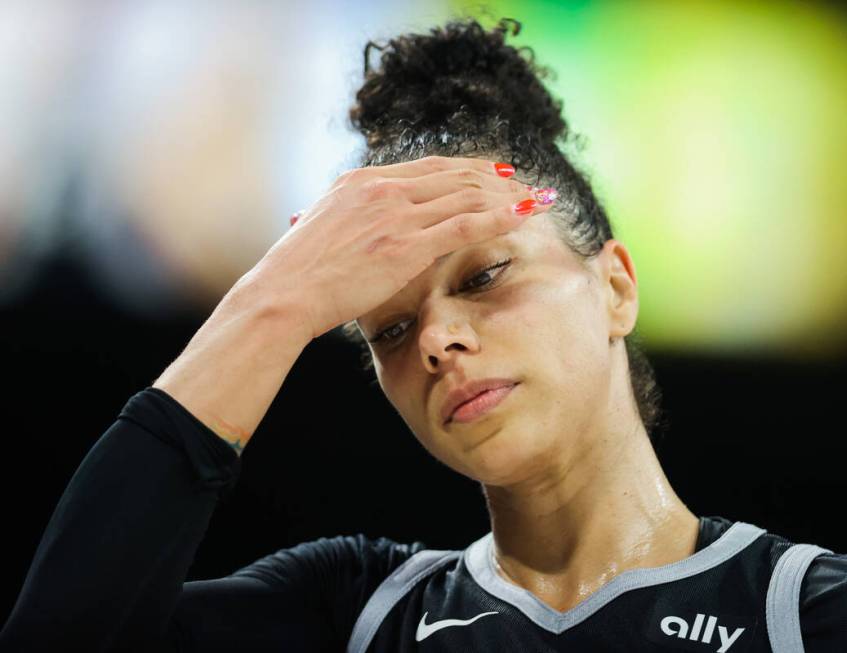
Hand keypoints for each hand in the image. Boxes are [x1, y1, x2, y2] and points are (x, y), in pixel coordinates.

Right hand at [241, 156, 553, 341]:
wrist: (285, 292)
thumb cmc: (301, 272)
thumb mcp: (327, 227)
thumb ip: (357, 217)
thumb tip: (374, 224)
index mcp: (363, 180)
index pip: (431, 166)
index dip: (470, 168)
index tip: (495, 174)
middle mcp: (383, 189)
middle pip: (456, 174)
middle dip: (498, 179)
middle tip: (526, 185)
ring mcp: (396, 214)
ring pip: (467, 195)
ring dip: (508, 196)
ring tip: (536, 201)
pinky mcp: (406, 245)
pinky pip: (465, 224)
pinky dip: (501, 217)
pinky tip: (523, 216)